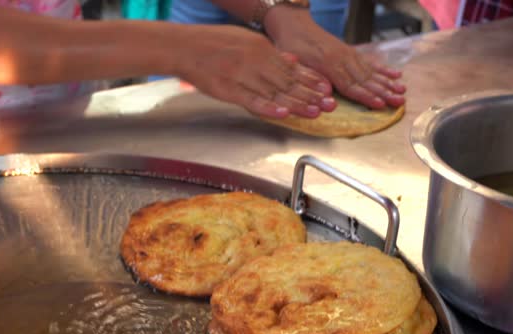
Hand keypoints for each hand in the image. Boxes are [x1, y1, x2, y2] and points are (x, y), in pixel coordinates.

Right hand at [173, 25, 333, 118]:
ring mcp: (241, 75)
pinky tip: (283, 114)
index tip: (327, 89)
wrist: (182, 46)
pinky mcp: (228, 89)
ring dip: (296, 104)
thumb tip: (293, 60)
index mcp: (260, 48)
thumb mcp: (245, 40)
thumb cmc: (211, 43)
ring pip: (274, 93)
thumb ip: (270, 52)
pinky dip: (268, 108)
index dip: (311, 80)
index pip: (291, 67)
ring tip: (314, 113)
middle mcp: (255, 61)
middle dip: (310, 94)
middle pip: (287, 82)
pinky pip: (251, 100)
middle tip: (329, 105)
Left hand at [263, 6, 404, 109]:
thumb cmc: (290, 45)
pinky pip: (369, 62)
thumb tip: (328, 94)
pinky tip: (395, 74)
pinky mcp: (350, 52)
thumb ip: (312, 78)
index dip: (365, 96)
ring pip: (371, 72)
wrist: (294, 24)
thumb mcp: (295, 62)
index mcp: (328, 65)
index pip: (350, 85)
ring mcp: (348, 55)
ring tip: (402, 91)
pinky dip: (383, 69)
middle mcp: (342, 60)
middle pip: (366, 80)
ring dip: (388, 83)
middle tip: (399, 102)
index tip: (379, 104)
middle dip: (384, 92)